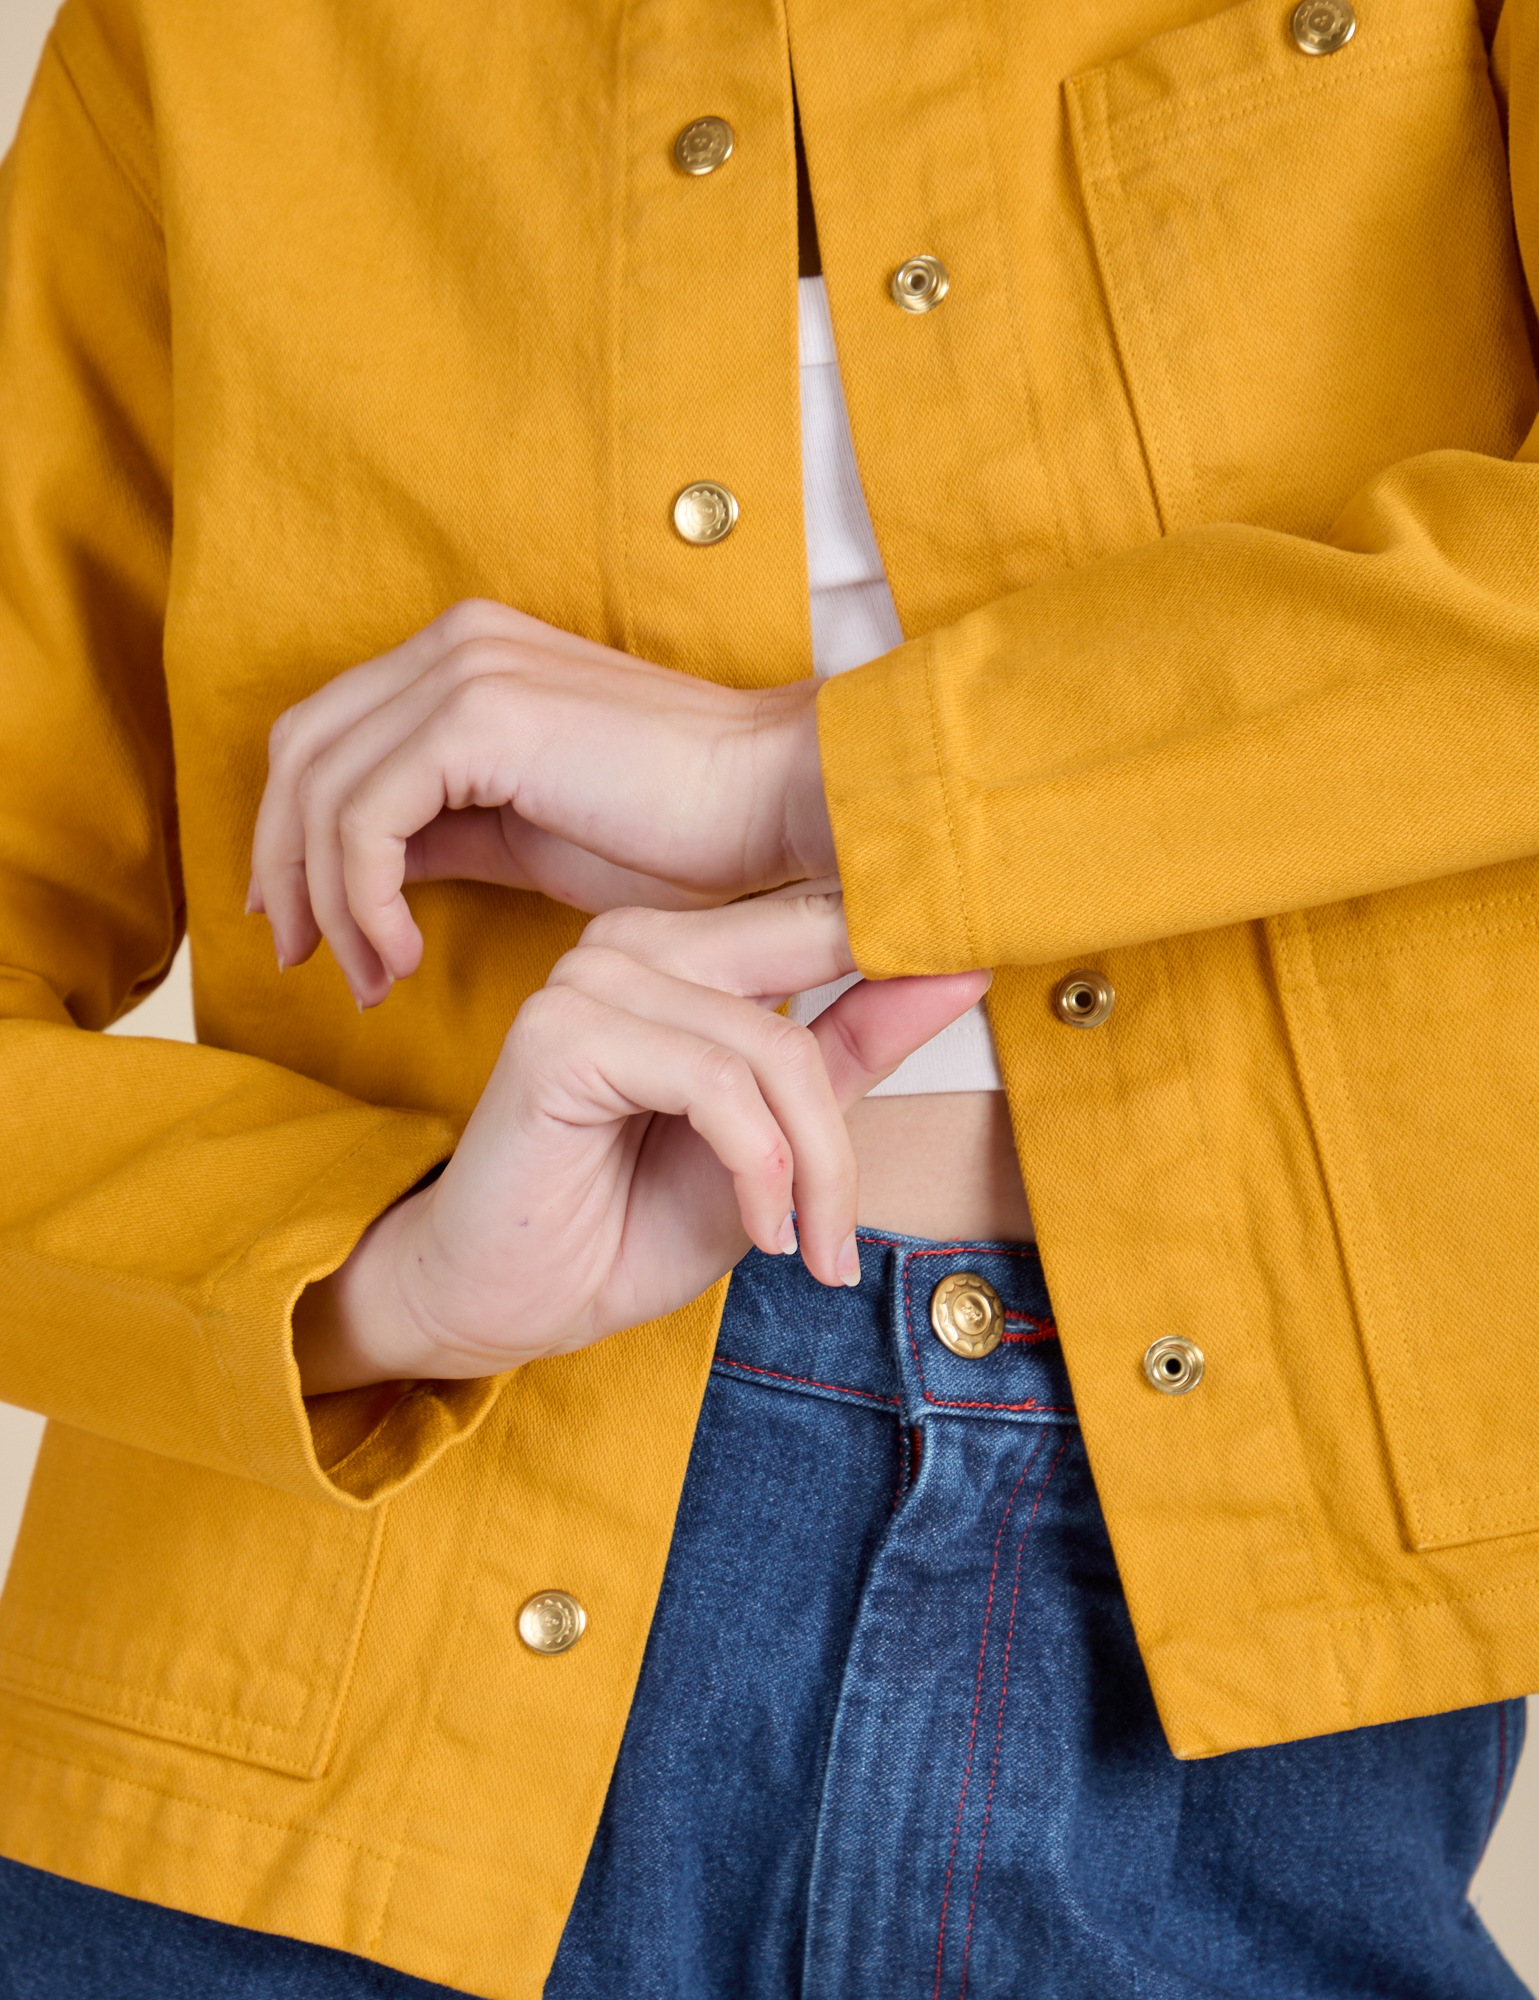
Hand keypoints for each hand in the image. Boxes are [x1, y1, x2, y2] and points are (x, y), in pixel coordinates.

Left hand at [250, 600, 836, 1005]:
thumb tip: (365, 877)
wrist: (777, 807)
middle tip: (303, 960)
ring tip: (370, 979)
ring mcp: (466, 670)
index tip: (303, 926)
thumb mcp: (529, 836)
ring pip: (321, 790)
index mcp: (467, 657)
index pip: (327, 737)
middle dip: (285, 868)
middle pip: (300, 753)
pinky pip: (366, 819)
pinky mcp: (480, 719)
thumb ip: (443, 833)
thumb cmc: (682, 836)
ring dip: (328, 903)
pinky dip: (364, 900)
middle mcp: (455, 644)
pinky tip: (403, 956)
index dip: (291, 836)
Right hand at [292, 891, 987, 1393]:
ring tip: (806, 1245)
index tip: (979, 975)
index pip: (820, 915)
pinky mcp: (560, 1034)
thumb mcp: (780, 1139)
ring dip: (812, 1164)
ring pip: (771, 1045)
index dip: (903, 947)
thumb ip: (853, 1047)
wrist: (509, 1305)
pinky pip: (716, 1084)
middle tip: (845, 1224)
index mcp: (681, 946)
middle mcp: (632, 940)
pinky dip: (759, 1169)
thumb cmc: (629, 1221)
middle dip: (845, 1114)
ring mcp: (589, 978)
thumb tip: (963, 966)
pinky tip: (758, 1231)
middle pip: (811, 972)